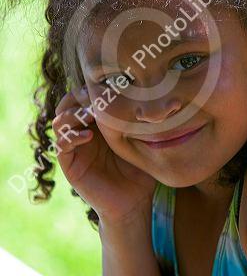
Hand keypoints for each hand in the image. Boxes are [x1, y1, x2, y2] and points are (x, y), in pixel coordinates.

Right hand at [52, 86, 156, 224]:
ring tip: (89, 113)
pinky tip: (88, 136)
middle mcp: (82, 133)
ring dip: (72, 114)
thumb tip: (145, 94)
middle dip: (76, 97)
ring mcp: (74, 149)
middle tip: (91, 95)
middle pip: (66, 105)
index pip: (83, 98)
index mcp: (96, 124)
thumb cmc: (139, 169)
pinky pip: (61, 146)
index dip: (88, 89)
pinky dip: (71, 137)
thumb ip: (134, 121)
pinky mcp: (70, 166)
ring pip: (59, 123)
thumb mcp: (137, 141)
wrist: (133, 203)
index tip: (104, 84)